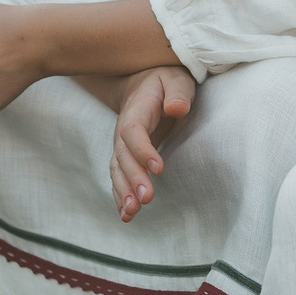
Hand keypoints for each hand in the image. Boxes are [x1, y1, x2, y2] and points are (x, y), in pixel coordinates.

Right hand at [110, 66, 194, 222]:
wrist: (143, 83)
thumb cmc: (166, 82)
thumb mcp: (176, 79)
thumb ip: (177, 92)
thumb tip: (176, 108)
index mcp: (136, 110)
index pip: (133, 131)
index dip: (142, 150)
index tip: (158, 168)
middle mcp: (123, 131)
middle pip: (122, 157)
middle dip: (133, 179)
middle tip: (146, 199)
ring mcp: (122, 146)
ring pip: (117, 171)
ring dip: (123, 192)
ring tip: (131, 213)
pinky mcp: (126, 157)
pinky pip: (119, 177)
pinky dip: (120, 196)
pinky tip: (127, 215)